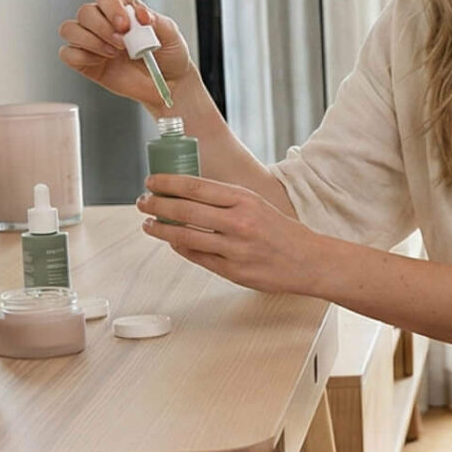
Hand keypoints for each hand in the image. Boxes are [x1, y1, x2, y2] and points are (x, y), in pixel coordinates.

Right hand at [59, 0, 196, 109]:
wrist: (168, 84)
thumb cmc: (169, 55)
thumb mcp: (171, 35)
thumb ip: (156, 22)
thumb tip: (140, 15)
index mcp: (123, 9)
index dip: (112, 8)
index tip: (126, 25)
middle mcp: (104, 22)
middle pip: (85, 12)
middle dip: (102, 27)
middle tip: (123, 43)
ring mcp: (93, 42)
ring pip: (70, 29)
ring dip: (90, 41)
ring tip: (114, 53)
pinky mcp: (86, 62)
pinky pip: (67, 54)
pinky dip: (81, 57)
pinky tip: (101, 62)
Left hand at [137, 175, 328, 294]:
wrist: (309, 261)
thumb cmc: (282, 231)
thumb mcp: (257, 204)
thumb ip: (226, 200)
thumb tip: (187, 194)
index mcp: (244, 200)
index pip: (195, 186)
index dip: (167, 183)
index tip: (152, 181)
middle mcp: (239, 223)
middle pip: (184, 210)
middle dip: (156, 205)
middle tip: (143, 202)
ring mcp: (235, 249)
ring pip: (185, 236)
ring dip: (161, 229)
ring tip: (149, 224)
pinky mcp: (233, 271)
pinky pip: (197, 257)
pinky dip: (180, 247)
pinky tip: (172, 241)